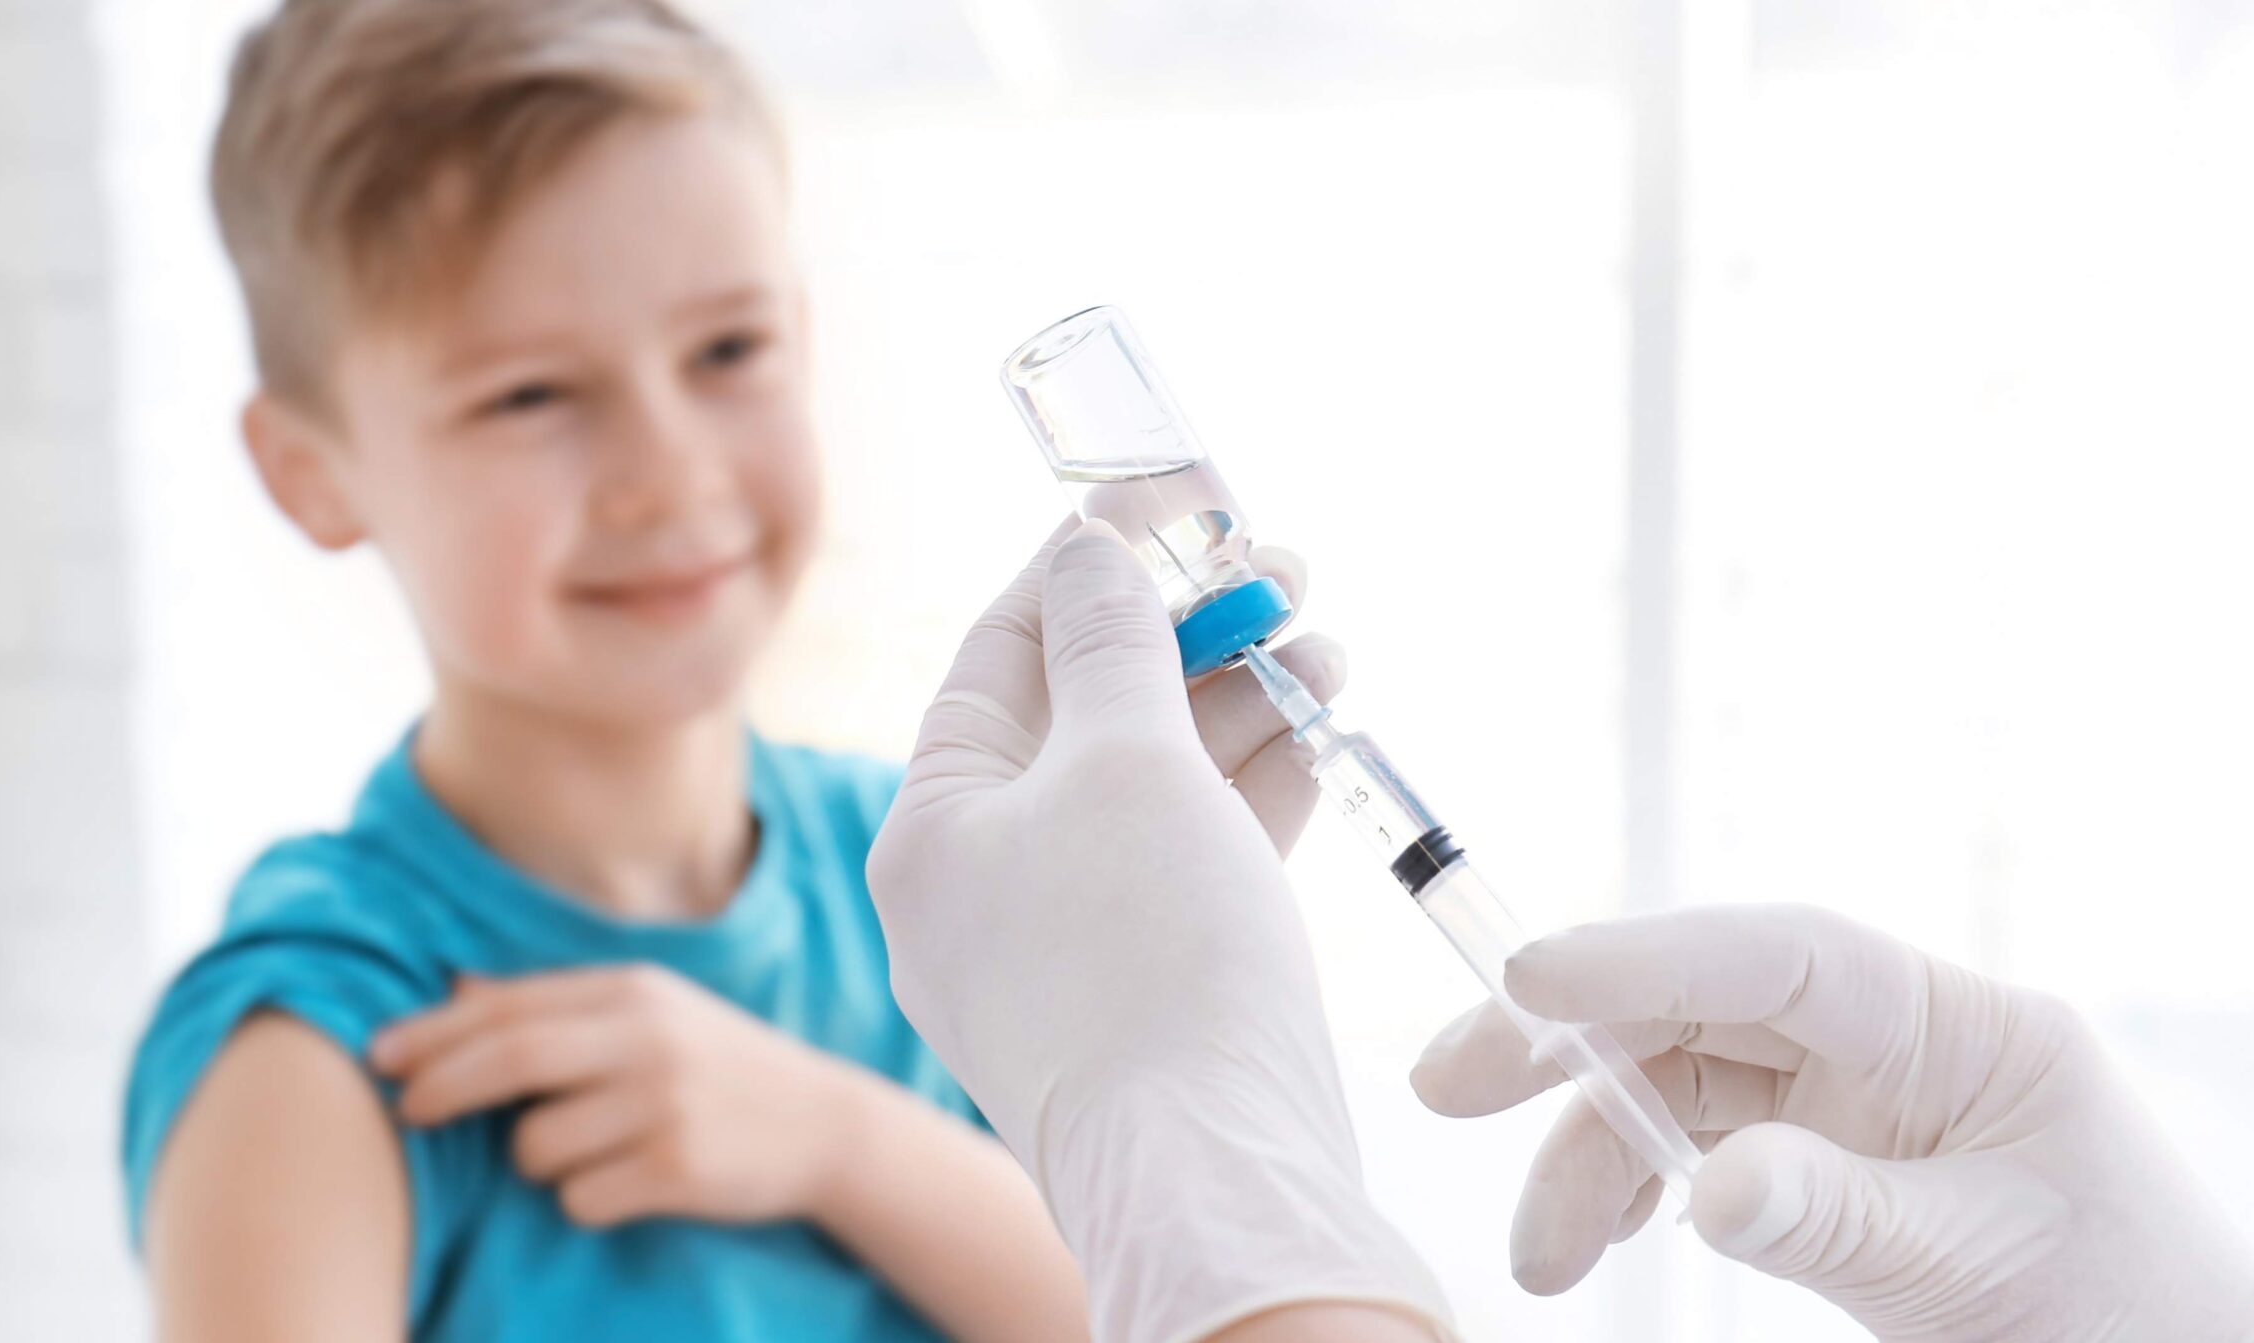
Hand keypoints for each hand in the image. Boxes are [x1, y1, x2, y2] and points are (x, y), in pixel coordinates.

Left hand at [370, 962, 869, 1226]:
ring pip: (537, 1146)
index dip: (434, 1032)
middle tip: (405, 1112)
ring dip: (535, 1160)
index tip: (380, 1055)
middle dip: (441, 1087)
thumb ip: (554, 1001)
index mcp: (633, 991)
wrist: (824, 1124)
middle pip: (509, 1058)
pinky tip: (628, 1184)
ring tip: (584, 1152)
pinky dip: (585, 1199)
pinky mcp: (679, 1167)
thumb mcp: (648, 1012)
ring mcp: (666, 1103)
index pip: (508, 1006)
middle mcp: (648, 1038)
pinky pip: (580, 1199)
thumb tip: (453, 985)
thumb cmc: (716, 1065)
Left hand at [866, 520, 1451, 1342]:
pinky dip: (1246, 794)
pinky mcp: (1142, 997)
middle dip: (1184, 637)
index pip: (995, 657)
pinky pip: (1185, 865)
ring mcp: (1063, 951)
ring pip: (1146, 791)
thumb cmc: (1147, 960)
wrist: (1214, 1178)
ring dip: (1233, 706)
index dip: (1080, 571)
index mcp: (932, 830)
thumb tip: (1092, 551)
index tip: (1163, 511)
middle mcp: (980, 890)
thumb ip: (1111, 644)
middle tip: (1275, 569)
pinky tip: (1315, 730)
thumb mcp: (1126, 762)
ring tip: (1321, 640)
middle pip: (1080, 718)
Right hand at [1412, 904, 2253, 1341]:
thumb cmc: (2133, 1303)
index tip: (1526, 977)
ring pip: (1677, 1087)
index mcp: (1956, 1022)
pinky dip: (1632, 1185)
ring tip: (1540, 1261)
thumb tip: (1706, 1186)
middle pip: (1695, 1006)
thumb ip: (1844, 1218)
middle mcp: (1888, 1039)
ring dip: (1587, 1158)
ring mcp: (1850, 1098)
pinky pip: (1698, 1145)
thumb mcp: (1987, 1264)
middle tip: (1449, 1088)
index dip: (1645, 952)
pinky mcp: (1824, 1159)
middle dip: (1567, 1043)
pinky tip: (1599, 1236)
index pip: (1780, 956)